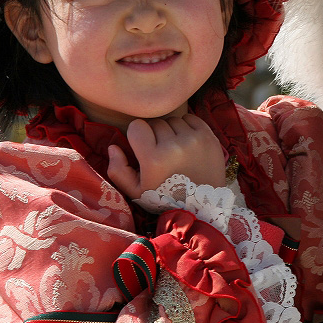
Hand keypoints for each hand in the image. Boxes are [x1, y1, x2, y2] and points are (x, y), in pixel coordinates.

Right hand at [106, 114, 225, 198]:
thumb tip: (113, 146)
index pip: (137, 126)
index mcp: (154, 159)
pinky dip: (186, 127)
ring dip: (171, 131)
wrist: (202, 204)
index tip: (143, 147)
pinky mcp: (209, 136)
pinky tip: (187, 143)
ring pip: (173, 120)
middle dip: (155, 135)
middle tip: (160, 152)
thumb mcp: (136, 191)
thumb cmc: (165, 197)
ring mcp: (194, 140)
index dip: (137, 136)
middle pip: (156, 123)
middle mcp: (174, 146)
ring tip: (174, 149)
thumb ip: (118, 170)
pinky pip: (190, 118)